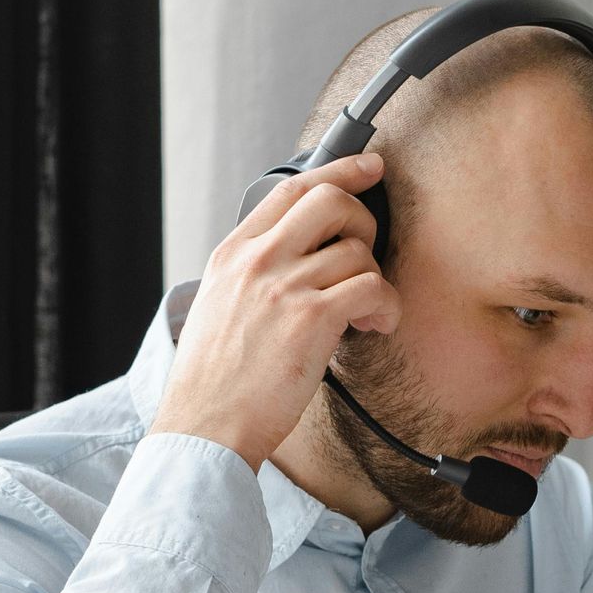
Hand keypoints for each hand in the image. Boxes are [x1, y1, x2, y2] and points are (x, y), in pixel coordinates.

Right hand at [150, 155, 398, 474]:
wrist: (205, 425)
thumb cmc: (215, 380)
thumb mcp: (218, 306)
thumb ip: (254, 273)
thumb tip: (301, 258)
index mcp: (233, 253)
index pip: (291, 188)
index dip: (339, 170)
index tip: (369, 167)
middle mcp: (257, 260)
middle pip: (331, 200)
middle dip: (364, 221)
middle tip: (366, 257)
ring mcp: (283, 286)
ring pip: (358, 249)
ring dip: (376, 279)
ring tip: (367, 313)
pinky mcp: (312, 318)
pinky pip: (373, 287)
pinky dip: (387, 307)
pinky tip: (376, 326)